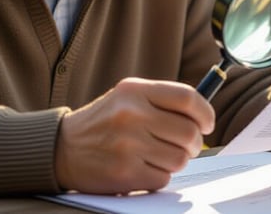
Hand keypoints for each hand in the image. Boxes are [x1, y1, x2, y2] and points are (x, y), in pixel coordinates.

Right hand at [54, 77, 214, 193]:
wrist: (62, 149)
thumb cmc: (104, 122)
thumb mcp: (128, 97)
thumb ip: (162, 100)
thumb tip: (203, 116)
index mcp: (134, 91)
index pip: (187, 97)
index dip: (205, 113)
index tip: (208, 123)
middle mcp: (131, 115)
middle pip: (189, 132)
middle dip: (194, 143)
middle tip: (186, 145)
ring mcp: (127, 146)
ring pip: (180, 158)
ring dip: (177, 160)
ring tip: (160, 156)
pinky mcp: (124, 174)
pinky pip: (164, 178)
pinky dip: (159, 176)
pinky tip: (144, 167)